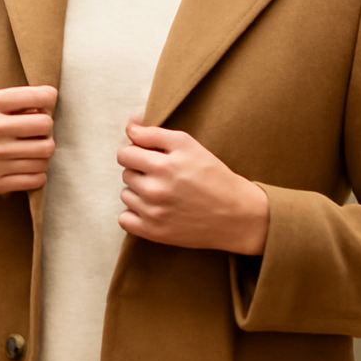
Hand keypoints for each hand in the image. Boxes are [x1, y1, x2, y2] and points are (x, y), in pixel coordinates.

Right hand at [0, 86, 57, 208]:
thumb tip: (45, 105)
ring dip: (43, 151)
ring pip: (45, 154)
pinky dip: (38, 172)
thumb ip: (9, 102)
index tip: (46, 101)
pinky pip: (37, 178)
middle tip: (37, 130)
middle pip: (45, 125)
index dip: (48, 97)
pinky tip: (26, 166)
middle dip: (46, 127)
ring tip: (32, 149)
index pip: (34, 97)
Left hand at [116, 118, 268, 255]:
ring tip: (163, 193)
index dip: (136, 152)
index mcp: (163, 165)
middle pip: (126, 173)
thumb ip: (153, 133)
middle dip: (141, 171)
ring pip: (125, 195)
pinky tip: (153, 210)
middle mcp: (156, 190)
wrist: (236, 215)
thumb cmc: (212, 175)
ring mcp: (154, 214)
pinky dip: (134, 215)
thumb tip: (129, 127)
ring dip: (138, 193)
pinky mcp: (154, 233)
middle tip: (164, 176)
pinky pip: (124, 220)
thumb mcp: (188, 145)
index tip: (149, 157)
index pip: (125, 154)